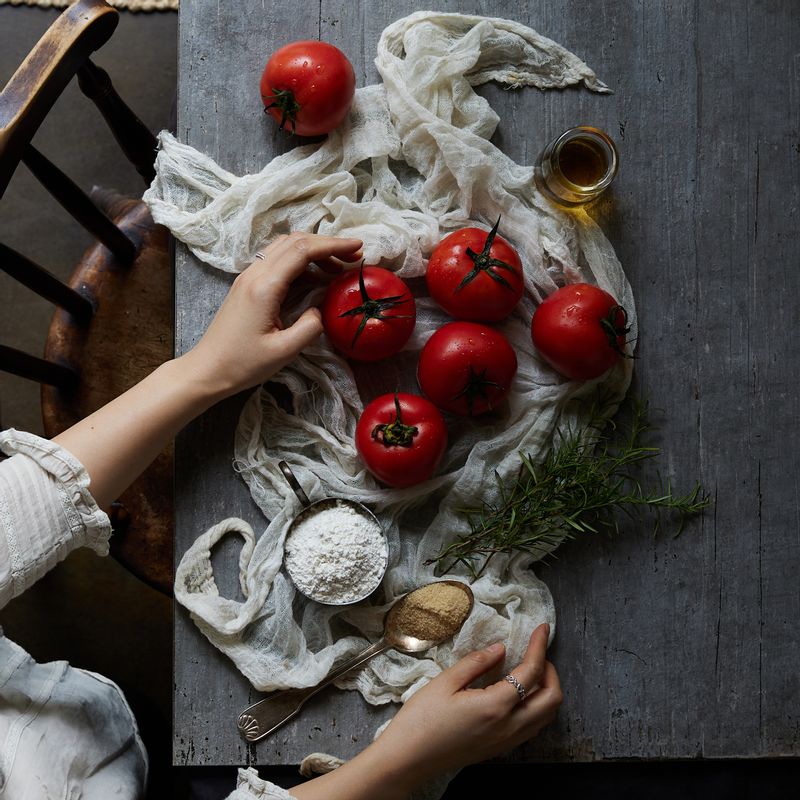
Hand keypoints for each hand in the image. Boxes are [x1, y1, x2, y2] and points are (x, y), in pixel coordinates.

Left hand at [179, 232, 361, 398]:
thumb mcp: (284, 351)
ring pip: (284, 247)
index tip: (358, 248)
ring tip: (337, 268)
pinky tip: (314, 278)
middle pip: (294, 241)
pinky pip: (276, 260)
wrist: (206, 369)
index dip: (333, 245)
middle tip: (352, 257)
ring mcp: (248, 277)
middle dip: (327, 244)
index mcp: (264, 287)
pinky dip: (300, 261)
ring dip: (313, 251)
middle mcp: (254, 274)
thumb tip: (321, 309)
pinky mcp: (247, 285)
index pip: (303, 250)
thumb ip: (310, 327)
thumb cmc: (243, 364)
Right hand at [372, 623, 561, 787]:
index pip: (531, 672)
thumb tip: (500, 649)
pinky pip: (533, 727)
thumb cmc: (421, 720)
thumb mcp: (445, 682)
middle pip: (552, 699)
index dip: (540, 646)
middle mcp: (508, 727)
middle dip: (551, 670)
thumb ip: (476, 663)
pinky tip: (518, 693)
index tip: (542, 629)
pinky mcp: (500, 749)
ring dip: (547, 690)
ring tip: (529, 670)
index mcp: (495, 707)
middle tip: (536, 651)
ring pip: (546, 716)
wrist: (408, 759)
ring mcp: (506, 742)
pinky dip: (537, 706)